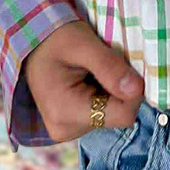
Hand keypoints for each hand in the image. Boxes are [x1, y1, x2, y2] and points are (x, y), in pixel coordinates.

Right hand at [24, 20, 144, 142]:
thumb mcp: (84, 44)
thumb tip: (137, 90)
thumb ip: (110, 66)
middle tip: (107, 63)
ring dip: (113, 90)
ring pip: (113, 113)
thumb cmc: (56, 38)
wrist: (33, 42)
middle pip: (118, 115)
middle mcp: (65, 130)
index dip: (133, 90)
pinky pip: (103, 112)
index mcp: (65, 112)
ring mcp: (68, 130)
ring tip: (95, 69)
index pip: (123, 115)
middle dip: (121, 88)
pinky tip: (91, 78)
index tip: (127, 65)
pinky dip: (105, 93)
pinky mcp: (72, 125)